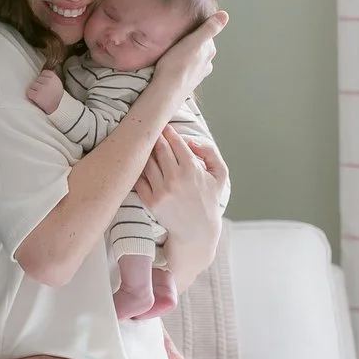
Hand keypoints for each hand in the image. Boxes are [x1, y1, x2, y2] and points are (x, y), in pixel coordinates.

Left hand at [25, 70, 64, 113]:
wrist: (55, 109)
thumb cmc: (55, 97)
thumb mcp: (58, 84)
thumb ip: (51, 78)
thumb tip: (41, 72)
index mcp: (54, 78)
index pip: (44, 72)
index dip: (43, 79)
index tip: (46, 85)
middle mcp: (49, 82)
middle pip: (37, 78)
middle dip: (39, 84)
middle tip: (44, 92)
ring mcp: (42, 88)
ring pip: (32, 84)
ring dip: (34, 90)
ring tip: (41, 95)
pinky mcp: (37, 95)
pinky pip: (29, 91)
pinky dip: (31, 95)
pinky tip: (36, 98)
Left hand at [136, 128, 224, 293]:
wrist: (197, 231)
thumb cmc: (208, 200)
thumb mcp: (220, 174)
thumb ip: (210, 152)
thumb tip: (190, 140)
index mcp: (192, 169)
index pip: (176, 142)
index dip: (168, 132)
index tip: (164, 127)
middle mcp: (175, 179)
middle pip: (159, 148)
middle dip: (155, 137)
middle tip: (151, 130)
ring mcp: (161, 191)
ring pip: (147, 161)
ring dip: (145, 151)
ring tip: (145, 146)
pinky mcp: (150, 201)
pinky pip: (139, 179)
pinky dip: (138, 169)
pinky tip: (139, 164)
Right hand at [152, 9, 227, 99]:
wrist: (166, 91)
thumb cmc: (177, 65)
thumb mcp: (194, 41)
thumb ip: (209, 28)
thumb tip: (225, 15)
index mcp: (209, 52)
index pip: (206, 35)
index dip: (195, 30)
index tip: (185, 28)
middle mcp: (206, 64)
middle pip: (200, 48)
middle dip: (191, 43)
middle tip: (177, 39)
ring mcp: (197, 75)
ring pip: (193, 60)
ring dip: (186, 56)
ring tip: (173, 53)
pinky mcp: (187, 83)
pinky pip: (185, 70)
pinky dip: (181, 67)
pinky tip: (172, 67)